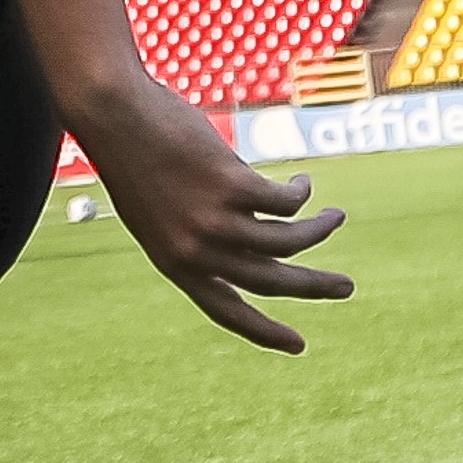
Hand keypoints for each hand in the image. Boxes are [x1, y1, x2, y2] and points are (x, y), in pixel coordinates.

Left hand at [68, 78, 350, 352]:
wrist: (115, 115)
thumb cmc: (135, 157)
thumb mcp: (161, 211)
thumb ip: (204, 232)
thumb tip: (259, 232)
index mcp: (175, 264)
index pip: (226, 311)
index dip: (265, 332)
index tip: (297, 346)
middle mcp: (195, 251)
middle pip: (270, 280)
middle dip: (314, 287)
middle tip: (348, 288)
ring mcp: (213, 221)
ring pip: (287, 241)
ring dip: (319, 230)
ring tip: (336, 218)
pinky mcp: (231, 186)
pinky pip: (285, 201)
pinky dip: (301, 194)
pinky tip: (303, 182)